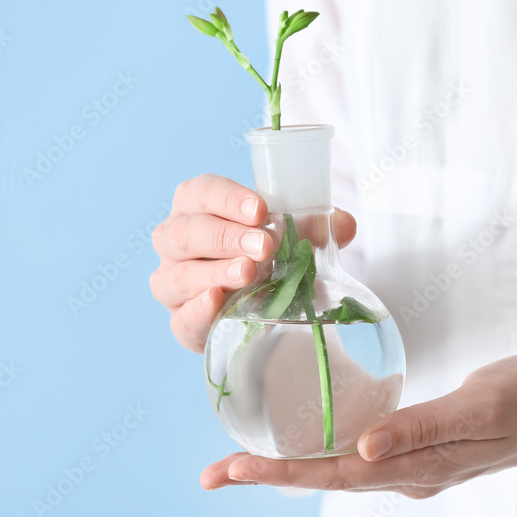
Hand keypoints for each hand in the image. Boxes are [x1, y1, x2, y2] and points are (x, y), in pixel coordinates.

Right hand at [150, 174, 356, 352]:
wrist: (264, 310)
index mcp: (196, 209)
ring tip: (248, 272)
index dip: (226, 198)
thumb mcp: (294, 240)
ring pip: (177, 276)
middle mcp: (176, 244)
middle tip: (265, 246)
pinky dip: (197, 309)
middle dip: (226, 236)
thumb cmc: (269, 259)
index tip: (260, 209)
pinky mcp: (182, 324)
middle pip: (186, 233)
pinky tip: (217, 300)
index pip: (200, 193)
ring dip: (214, 272)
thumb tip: (343, 224)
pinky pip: (181, 318)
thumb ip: (316, 230)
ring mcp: (173, 284)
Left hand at [200, 351, 516, 496]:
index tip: (232, 468)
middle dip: (269, 475)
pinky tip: (303, 440)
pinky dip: (321, 449)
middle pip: (327, 477)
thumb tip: (362, 447)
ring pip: (339, 468)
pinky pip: (359, 454)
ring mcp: (414, 464)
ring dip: (289, 466)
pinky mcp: (421, 446)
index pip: (337, 474)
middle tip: (214, 474)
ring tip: (241, 462)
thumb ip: (423, 427)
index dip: (282, 472)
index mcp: (420, 467)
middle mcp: (409, 473)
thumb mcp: (482, 405)